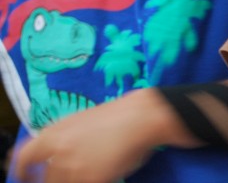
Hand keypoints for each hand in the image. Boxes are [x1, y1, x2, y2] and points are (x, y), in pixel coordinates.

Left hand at [13, 87, 185, 182]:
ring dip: (76, 179)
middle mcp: (58, 152)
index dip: (22, 172)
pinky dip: (91, 180)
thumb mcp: (78, 122)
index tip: (26, 178)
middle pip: (46, 179)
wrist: (141, 116)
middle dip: (56, 180)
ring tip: (93, 170)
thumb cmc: (115, 116)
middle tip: (74, 174)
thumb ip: (60, 140)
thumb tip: (53, 158)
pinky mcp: (91, 179)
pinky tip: (103, 173)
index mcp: (52, 135)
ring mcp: (73, 168)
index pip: (23, 159)